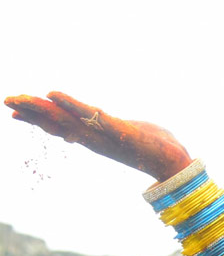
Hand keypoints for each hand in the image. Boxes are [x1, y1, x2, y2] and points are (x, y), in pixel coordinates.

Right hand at [5, 91, 190, 181]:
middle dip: (32, 111)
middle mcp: (95, 138)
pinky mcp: (118, 130)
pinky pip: (92, 115)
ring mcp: (104, 134)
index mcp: (95, 136)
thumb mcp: (127, 133)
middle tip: (7, 101)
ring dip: (42, 107)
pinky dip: (72, 104)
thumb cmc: (155, 145)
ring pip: (66, 119)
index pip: (61, 125)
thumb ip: (113, 128)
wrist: (175, 161)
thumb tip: (110, 125)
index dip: (38, 118)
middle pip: (56, 122)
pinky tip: (54, 94)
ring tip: (20, 99)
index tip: (15, 113)